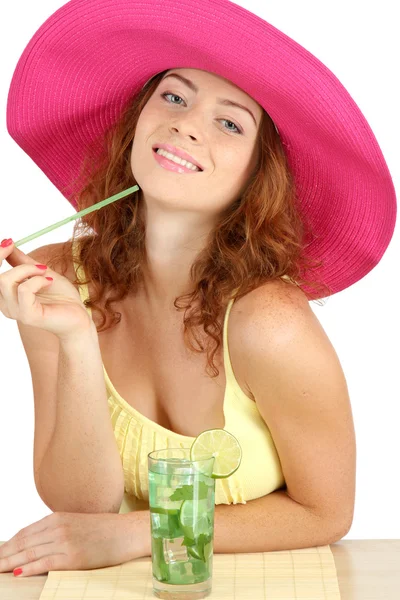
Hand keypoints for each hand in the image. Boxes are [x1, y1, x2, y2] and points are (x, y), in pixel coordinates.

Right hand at [0, 239, 92, 339]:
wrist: (79, 316)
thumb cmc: (61, 296)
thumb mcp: (40, 271)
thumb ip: (22, 261)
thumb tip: (7, 243)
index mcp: (7, 296)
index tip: (8, 242)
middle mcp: (7, 305)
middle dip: (10, 261)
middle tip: (38, 263)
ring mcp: (16, 312)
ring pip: (6, 281)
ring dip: (28, 270)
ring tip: (45, 273)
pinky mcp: (28, 316)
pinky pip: (24, 290)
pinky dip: (37, 280)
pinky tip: (49, 282)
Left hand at [0, 511, 147, 576]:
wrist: (126, 532)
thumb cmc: (104, 530)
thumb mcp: (76, 523)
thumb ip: (55, 531)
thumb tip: (35, 544)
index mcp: (57, 517)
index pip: (24, 533)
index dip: (7, 545)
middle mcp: (58, 527)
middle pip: (22, 543)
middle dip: (3, 554)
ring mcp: (64, 541)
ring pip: (29, 553)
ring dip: (9, 562)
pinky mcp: (72, 556)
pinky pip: (43, 562)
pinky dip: (27, 568)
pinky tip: (16, 572)